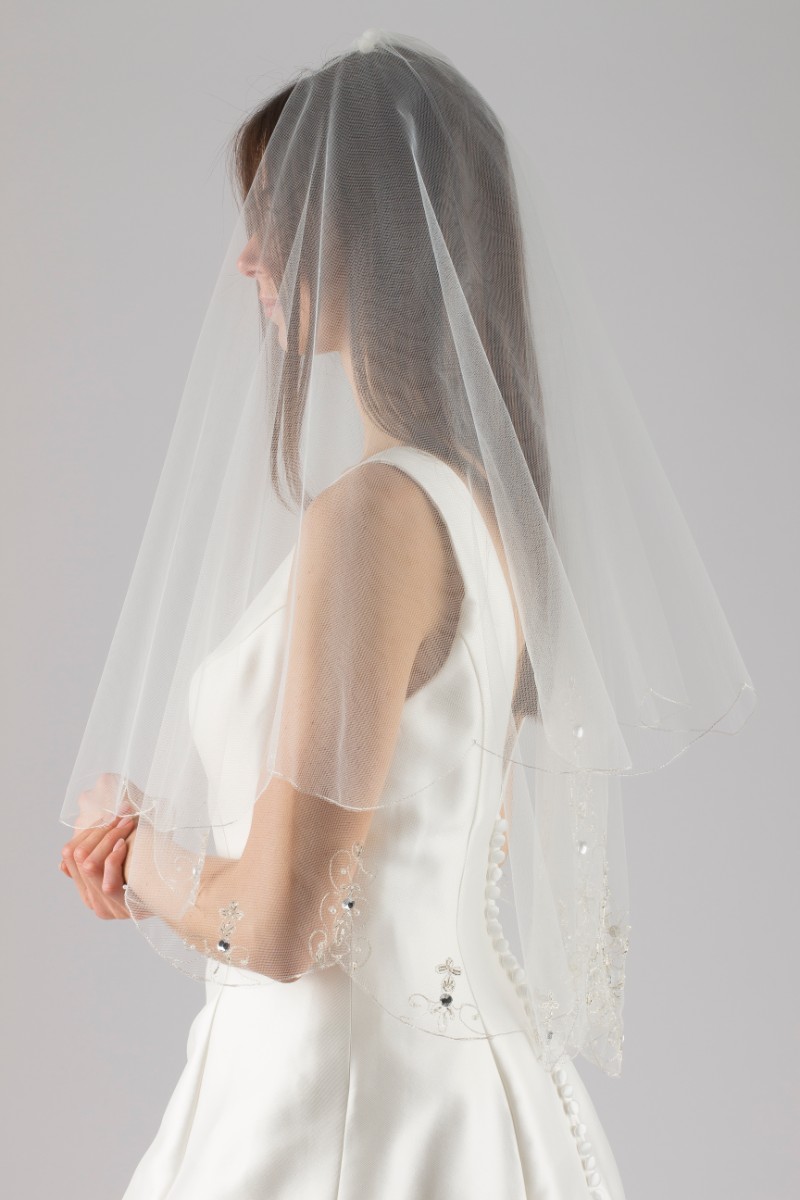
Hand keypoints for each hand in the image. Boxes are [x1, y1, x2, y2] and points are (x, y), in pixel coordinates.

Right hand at [60, 774, 141, 918]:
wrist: (180, 888)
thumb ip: (99, 849)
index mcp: (86, 886)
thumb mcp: (122, 853)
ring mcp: (107, 908)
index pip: (69, 855)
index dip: (86, 831)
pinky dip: (114, 858)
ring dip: (107, 838)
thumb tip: (67, 854)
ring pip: (89, 866)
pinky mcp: (124, 911)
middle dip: (99, 830)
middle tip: (120, 815)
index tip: (108, 814)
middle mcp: (92, 900)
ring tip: (125, 824)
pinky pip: (108, 883)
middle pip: (78, 858)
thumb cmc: (151, 863)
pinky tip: (124, 844)